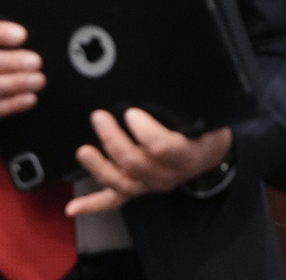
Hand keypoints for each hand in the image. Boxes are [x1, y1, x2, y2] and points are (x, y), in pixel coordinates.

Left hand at [67, 108, 232, 214]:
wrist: (212, 153)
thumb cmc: (207, 128)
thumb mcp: (207, 114)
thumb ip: (189, 104)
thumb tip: (168, 77)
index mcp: (187, 154)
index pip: (164, 148)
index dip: (146, 132)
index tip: (132, 113)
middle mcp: (167, 174)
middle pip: (136, 163)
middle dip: (114, 140)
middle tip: (99, 116)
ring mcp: (151, 184)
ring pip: (121, 183)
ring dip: (99, 167)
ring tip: (83, 151)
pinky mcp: (139, 189)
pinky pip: (115, 200)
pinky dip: (93, 204)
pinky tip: (73, 207)